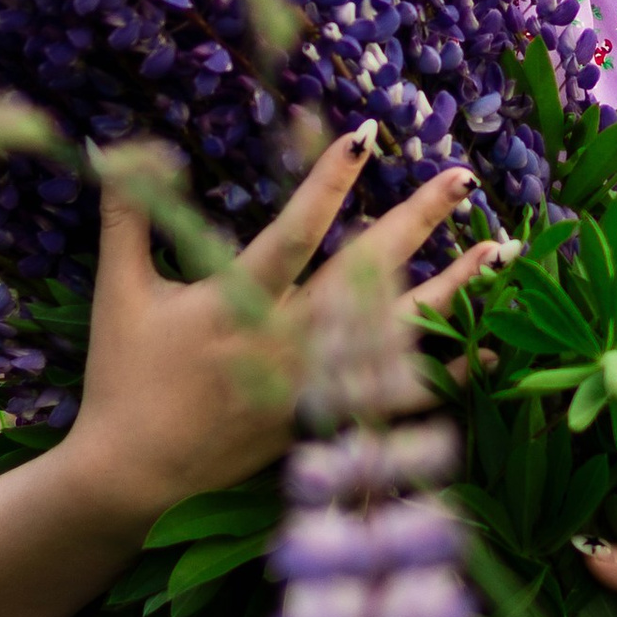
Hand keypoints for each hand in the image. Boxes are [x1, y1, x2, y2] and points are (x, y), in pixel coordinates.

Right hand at [69, 130, 498, 528]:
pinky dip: (446, 372)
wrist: (133, 480)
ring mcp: (311, 385)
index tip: (364, 135)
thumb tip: (116, 146)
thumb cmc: (124, 380)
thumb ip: (126, 216)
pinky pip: (397, 395)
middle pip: (365, 274)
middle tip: (462, 179)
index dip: (326, 182)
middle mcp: (284, 341)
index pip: (293, 232)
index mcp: (234, 302)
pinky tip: (490, 348)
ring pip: (396, 333)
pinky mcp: (325, 421)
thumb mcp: (120, 292)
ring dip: (453, 289)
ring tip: (500, 251)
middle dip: (417, 220)